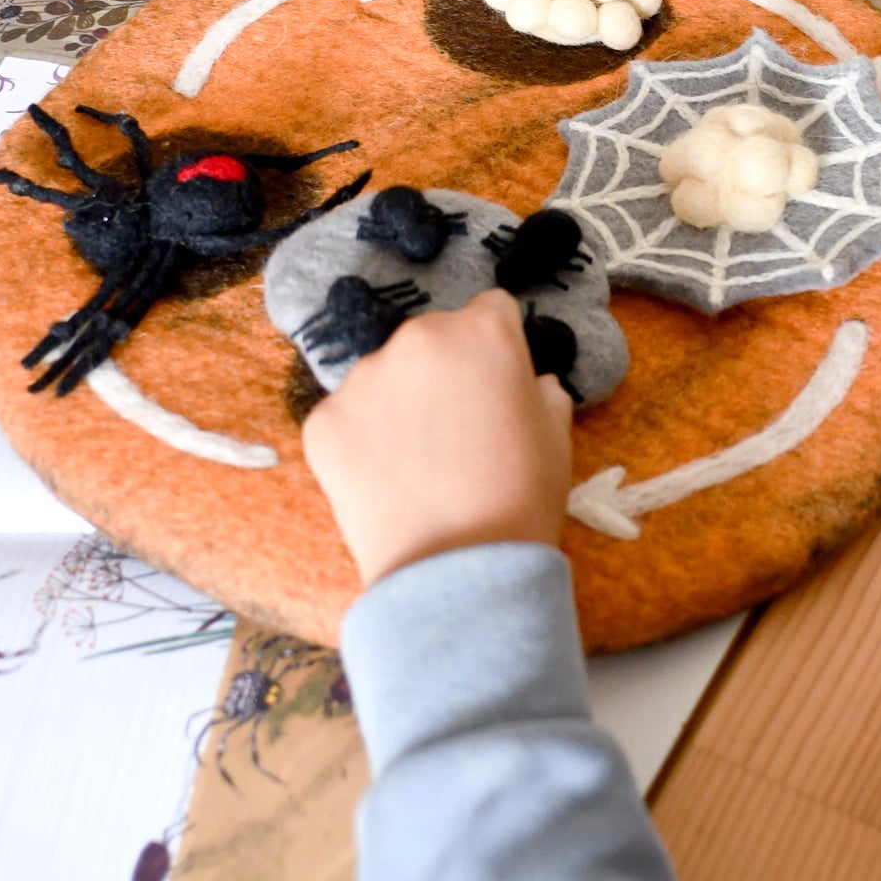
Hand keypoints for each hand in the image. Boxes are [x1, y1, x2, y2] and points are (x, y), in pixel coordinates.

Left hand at [303, 289, 573, 588]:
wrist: (458, 569)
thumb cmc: (523, 499)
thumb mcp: (557, 436)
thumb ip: (541, 392)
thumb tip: (527, 383)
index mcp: (483, 332)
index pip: (489, 311)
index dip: (497, 349)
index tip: (497, 385)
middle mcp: (418, 338)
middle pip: (432, 338)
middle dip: (444, 372)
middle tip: (456, 430)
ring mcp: (363, 377)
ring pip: (385, 376)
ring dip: (399, 403)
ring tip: (416, 463)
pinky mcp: (323, 420)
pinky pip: (347, 417)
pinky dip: (362, 440)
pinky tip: (385, 480)